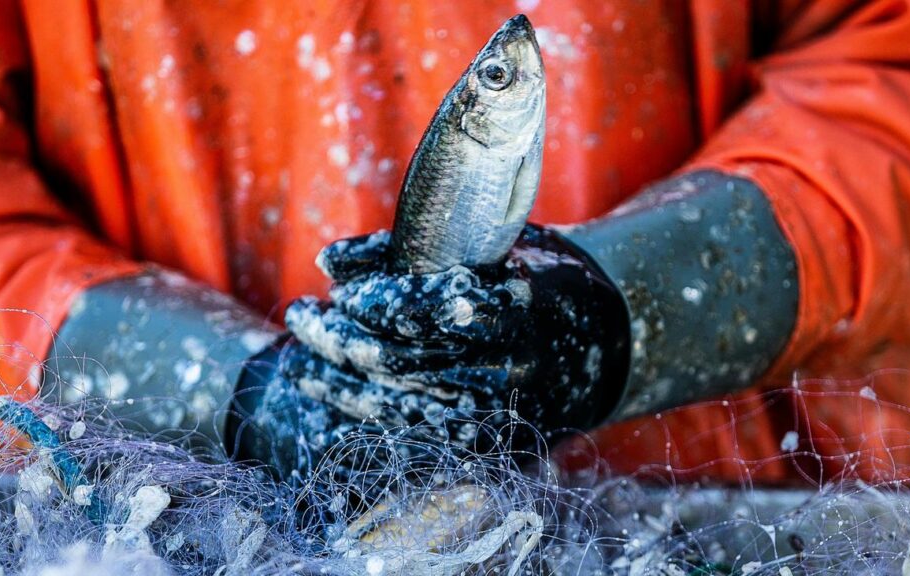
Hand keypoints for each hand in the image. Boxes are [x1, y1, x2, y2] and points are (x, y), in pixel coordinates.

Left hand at [286, 225, 630, 445]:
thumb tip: (327, 262)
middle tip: (301, 316)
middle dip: (338, 339)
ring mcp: (501, 414)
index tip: (339, 291)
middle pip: (402, 361)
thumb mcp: (488, 248)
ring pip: (398, 406)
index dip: (375, 301)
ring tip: (301, 357)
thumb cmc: (536, 280)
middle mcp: (510, 368)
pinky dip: (365, 413)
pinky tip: (332, 391)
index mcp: (516, 309)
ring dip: (338, 382)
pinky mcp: (491, 444)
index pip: (429, 309)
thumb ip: (412, 252)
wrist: (608, 344)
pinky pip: (413, 435)